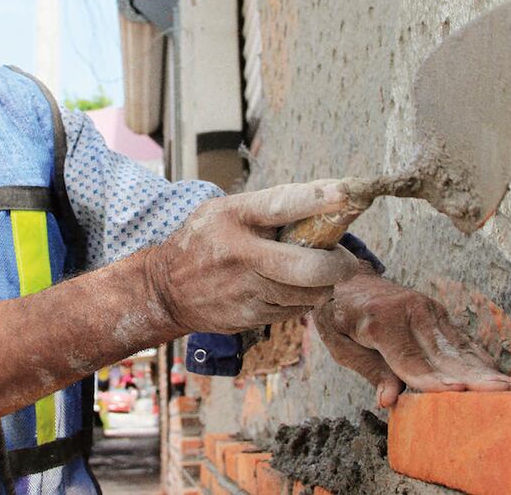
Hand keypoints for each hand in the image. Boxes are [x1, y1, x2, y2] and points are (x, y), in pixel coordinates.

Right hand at [147, 180, 360, 333]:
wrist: (164, 290)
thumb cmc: (204, 241)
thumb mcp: (225, 211)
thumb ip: (269, 206)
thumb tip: (328, 195)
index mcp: (234, 217)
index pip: (282, 205)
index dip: (318, 199)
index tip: (346, 194)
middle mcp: (241, 254)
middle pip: (309, 266)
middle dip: (340, 264)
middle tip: (345, 260)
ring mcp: (246, 289)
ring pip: (310, 293)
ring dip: (324, 284)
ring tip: (316, 273)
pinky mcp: (249, 316)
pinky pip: (295, 310)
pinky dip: (303, 300)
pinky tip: (291, 289)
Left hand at [312, 273, 510, 407]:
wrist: (344, 277)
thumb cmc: (338, 316)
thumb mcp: (340, 345)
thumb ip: (369, 370)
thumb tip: (389, 400)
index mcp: (380, 320)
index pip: (409, 359)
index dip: (432, 380)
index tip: (457, 394)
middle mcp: (409, 311)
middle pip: (442, 354)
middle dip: (474, 377)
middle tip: (504, 395)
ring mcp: (427, 309)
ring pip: (458, 347)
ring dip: (487, 370)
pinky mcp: (437, 312)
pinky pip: (460, 340)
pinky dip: (481, 359)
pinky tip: (501, 375)